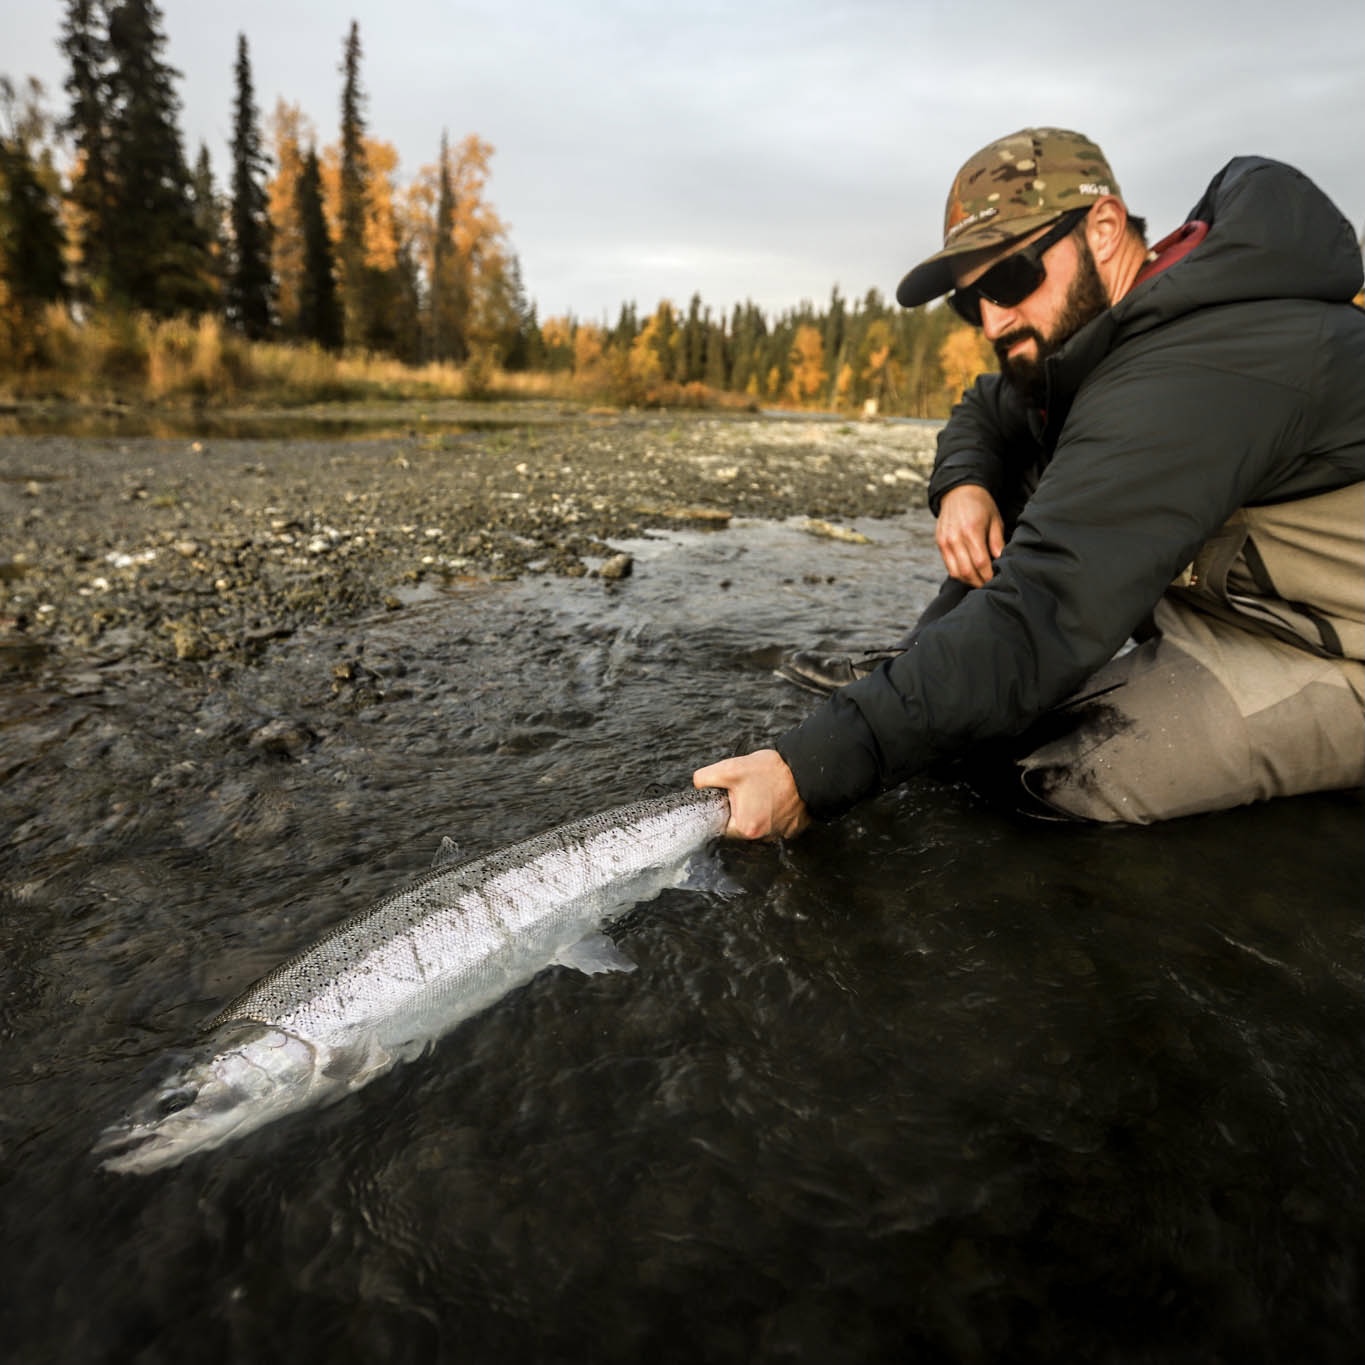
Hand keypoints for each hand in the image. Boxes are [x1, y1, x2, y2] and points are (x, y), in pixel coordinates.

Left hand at [693, 749, 809, 840]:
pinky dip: (773, 811)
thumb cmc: (774, 772)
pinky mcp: (792, 828)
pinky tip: (775, 797)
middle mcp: (764, 836)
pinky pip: (775, 822)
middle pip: (741, 826)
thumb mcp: (730, 769)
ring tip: (763, 791)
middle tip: (748, 790)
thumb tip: (698, 785)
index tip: (729, 798)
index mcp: (746, 827)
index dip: (723, 809)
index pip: (722, 826)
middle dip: (741, 809)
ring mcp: (780, 834)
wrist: (807, 770)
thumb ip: (705, 778)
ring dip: (758, 810)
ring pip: (759, 824)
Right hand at [936, 484, 1003, 586]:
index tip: (997, 580)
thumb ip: (997, 542)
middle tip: (990, 585)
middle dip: (980, 582)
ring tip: (980, 581)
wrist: (958, 492)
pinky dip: (960, 573)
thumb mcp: (995, 520)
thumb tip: (1001, 561)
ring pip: (956, 572)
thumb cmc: (981, 505)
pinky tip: (970, 572)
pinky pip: (949, 566)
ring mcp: (945, 542)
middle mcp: (955, 538)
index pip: (981, 562)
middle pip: (967, 571)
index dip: (989, 575)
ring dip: (969, 580)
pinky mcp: (940, 544)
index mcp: (971, 531)